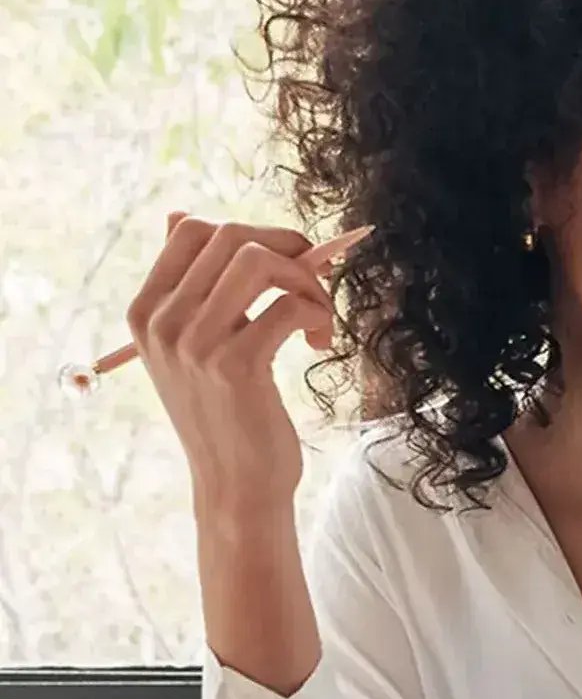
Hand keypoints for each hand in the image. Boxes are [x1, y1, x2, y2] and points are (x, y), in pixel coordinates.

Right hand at [125, 212, 338, 517]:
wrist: (236, 484)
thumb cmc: (227, 410)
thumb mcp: (194, 344)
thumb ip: (189, 285)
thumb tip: (176, 214)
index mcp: (147, 310)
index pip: (192, 228)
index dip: (254, 232)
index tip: (287, 262)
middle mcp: (162, 322)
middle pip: (230, 234)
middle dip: (288, 248)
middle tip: (312, 286)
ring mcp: (194, 343)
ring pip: (259, 260)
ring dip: (306, 280)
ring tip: (317, 317)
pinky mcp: (234, 365)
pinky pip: (289, 304)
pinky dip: (318, 314)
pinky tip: (317, 343)